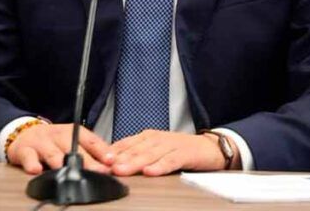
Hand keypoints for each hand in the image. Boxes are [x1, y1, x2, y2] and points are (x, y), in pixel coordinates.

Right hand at [6, 123, 112, 174]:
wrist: (24, 133)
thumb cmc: (54, 141)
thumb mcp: (74, 140)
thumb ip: (92, 151)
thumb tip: (113, 163)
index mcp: (73, 132)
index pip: (90, 140)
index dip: (101, 151)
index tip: (111, 161)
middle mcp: (58, 135)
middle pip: (73, 148)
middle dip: (86, 161)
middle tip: (97, 172)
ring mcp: (42, 142)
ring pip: (52, 153)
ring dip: (60, 162)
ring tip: (68, 171)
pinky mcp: (25, 150)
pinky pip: (28, 157)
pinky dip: (32, 164)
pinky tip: (36, 170)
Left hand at [105, 130, 234, 175]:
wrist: (210, 147)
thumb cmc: (180, 150)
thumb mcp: (156, 150)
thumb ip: (137, 154)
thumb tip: (112, 164)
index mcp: (148, 137)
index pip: (126, 144)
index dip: (112, 154)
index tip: (99, 163)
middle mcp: (157, 139)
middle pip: (135, 149)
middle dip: (119, 159)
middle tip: (106, 167)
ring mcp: (171, 145)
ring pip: (149, 155)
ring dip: (134, 163)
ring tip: (122, 170)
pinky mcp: (185, 154)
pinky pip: (170, 161)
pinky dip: (160, 166)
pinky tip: (150, 172)